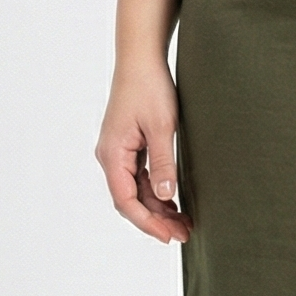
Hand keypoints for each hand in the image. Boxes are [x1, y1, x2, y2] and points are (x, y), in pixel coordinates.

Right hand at [96, 64, 188, 242]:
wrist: (141, 59)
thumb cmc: (149, 87)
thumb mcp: (161, 127)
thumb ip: (163, 164)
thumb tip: (165, 197)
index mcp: (113, 154)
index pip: (125, 200)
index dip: (147, 222)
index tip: (169, 236)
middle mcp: (110, 156)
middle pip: (130, 199)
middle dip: (155, 219)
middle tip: (184, 234)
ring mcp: (118, 152)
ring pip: (136, 190)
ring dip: (158, 208)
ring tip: (184, 222)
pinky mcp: (128, 146)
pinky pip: (139, 177)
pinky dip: (156, 192)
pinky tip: (174, 202)